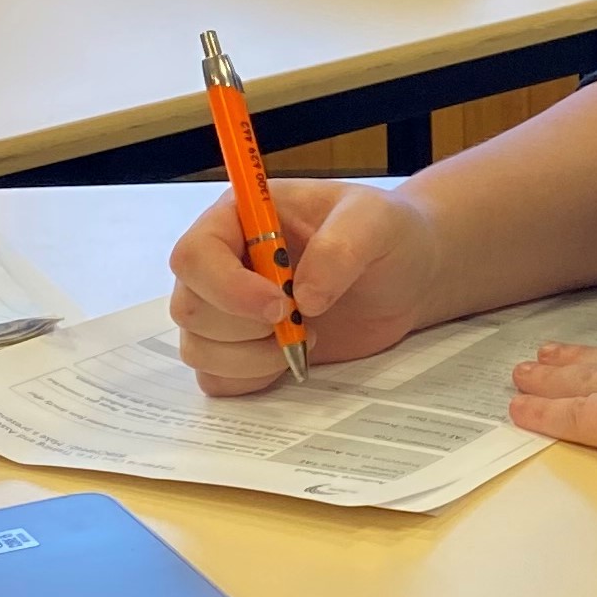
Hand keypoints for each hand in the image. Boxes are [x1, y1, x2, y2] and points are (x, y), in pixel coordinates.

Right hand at [168, 182, 442, 395]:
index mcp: (239, 217)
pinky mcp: (242, 350)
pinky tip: (292, 358)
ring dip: (249, 358)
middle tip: (303, 322)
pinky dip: (250, 379)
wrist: (407, 276)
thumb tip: (303, 297)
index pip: (195, 255)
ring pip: (197, 349)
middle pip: (189, 308)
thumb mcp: (375, 221)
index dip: (226, 287)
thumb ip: (341, 248)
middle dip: (244, 328)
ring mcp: (228, 310)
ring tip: (306, 337)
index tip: (280, 305)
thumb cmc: (386, 234)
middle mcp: (223, 262)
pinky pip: (217, 379)